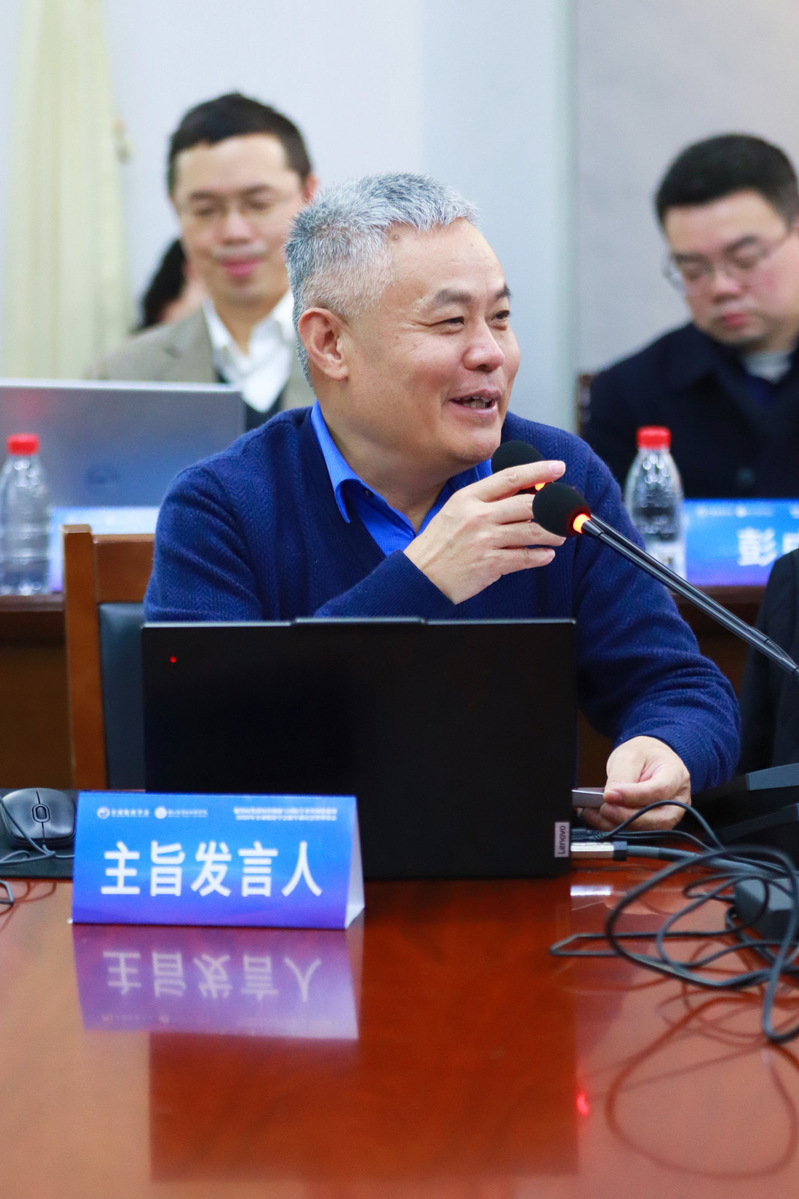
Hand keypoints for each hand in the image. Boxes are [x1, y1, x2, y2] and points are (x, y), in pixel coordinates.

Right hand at [404, 460, 565, 603]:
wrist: (421, 576)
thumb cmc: (438, 543)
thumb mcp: (455, 511)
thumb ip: (484, 501)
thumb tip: (518, 493)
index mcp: (468, 498)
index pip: (510, 478)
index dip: (538, 471)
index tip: (557, 468)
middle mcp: (478, 516)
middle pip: (528, 504)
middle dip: (553, 506)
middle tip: (564, 509)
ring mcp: (485, 540)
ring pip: (532, 531)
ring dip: (553, 533)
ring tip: (560, 536)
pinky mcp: (491, 563)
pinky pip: (525, 557)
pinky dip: (541, 556)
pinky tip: (546, 555)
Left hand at [581, 735, 690, 832]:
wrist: (650, 759)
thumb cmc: (644, 754)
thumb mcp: (630, 755)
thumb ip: (621, 777)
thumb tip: (609, 798)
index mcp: (676, 775)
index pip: (660, 790)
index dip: (634, 795)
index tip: (610, 795)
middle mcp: (678, 799)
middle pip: (659, 818)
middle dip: (627, 817)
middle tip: (604, 809)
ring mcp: (670, 815)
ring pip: (649, 830)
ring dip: (619, 825)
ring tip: (595, 814)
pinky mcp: (656, 825)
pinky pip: (639, 832)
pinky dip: (617, 827)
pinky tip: (599, 818)